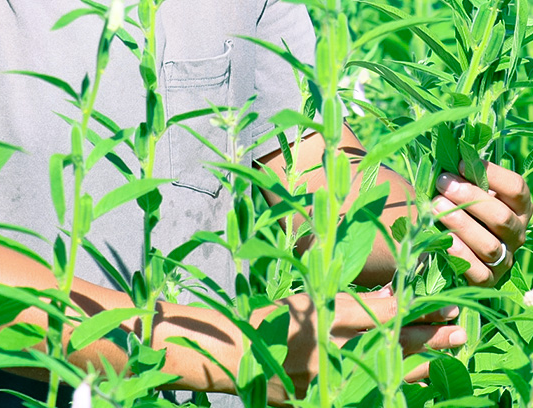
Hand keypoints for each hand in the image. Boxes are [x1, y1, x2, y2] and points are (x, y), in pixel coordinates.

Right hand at [277, 289, 464, 401]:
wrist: (239, 355)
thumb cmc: (274, 321)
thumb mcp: (310, 301)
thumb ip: (348, 303)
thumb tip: (390, 300)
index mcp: (330, 318)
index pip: (387, 314)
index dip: (419, 311)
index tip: (444, 306)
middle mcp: (338, 350)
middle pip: (396, 344)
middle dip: (430, 338)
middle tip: (459, 330)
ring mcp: (337, 379)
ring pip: (391, 372)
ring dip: (422, 363)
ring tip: (449, 355)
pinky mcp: (333, 400)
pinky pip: (373, 393)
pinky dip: (396, 385)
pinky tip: (415, 380)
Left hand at [432, 160, 531, 284]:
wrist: (442, 235)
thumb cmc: (454, 200)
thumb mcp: (462, 183)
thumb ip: (462, 171)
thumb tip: (451, 149)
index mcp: (516, 206)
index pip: (516, 189)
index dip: (490, 174)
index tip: (459, 162)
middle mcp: (515, 233)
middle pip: (502, 217)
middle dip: (470, 198)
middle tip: (442, 183)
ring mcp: (504, 258)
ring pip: (490, 245)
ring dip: (461, 224)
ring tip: (435, 206)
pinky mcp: (488, 279)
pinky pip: (479, 272)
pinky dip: (461, 255)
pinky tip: (443, 240)